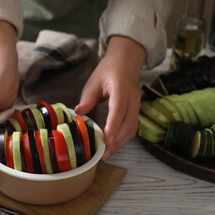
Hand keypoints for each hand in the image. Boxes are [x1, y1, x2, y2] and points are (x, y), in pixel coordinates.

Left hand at [75, 36, 145, 159]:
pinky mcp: (136, 110)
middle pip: (128, 124)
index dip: (113, 126)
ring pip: (132, 128)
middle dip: (116, 141)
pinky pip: (132, 127)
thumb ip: (87, 98)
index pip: (118, 109)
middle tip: (103, 154)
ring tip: (107, 153)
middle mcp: (132, 98)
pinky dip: (123, 138)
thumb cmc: (109, 70)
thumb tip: (78, 113)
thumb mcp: (94, 80)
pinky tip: (113, 145)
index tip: (106, 141)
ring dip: (120, 143)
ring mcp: (136, 105)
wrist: (126, 61)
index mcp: (120, 88)